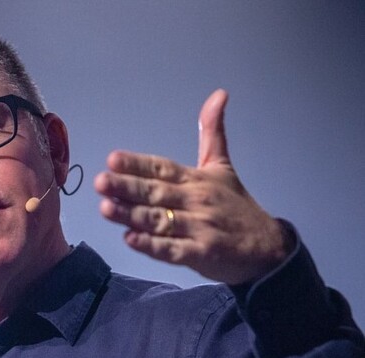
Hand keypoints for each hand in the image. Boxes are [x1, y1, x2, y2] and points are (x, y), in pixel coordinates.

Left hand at [94, 89, 289, 284]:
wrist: (268, 247)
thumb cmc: (236, 206)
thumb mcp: (222, 166)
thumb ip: (212, 133)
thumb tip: (218, 94)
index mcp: (196, 178)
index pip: (162, 168)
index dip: (137, 164)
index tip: (113, 159)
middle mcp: (195, 199)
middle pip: (156, 192)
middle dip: (126, 187)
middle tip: (100, 181)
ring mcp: (199, 227)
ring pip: (159, 219)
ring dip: (132, 214)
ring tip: (106, 208)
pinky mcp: (201, 253)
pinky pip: (172, 249)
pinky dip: (152, 245)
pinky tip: (130, 239)